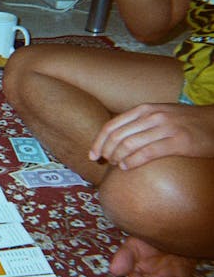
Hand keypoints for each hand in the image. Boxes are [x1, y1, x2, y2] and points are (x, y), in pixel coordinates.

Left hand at [89, 103, 213, 169]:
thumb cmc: (184, 122)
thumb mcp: (158, 115)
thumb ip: (138, 123)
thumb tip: (114, 139)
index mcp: (144, 109)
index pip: (111, 126)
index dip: (98, 142)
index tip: (92, 155)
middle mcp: (152, 116)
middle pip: (116, 137)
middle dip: (105, 152)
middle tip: (104, 163)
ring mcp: (165, 127)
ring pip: (129, 145)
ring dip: (117, 158)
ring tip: (117, 165)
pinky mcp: (178, 141)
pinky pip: (147, 153)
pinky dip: (132, 162)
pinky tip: (126, 168)